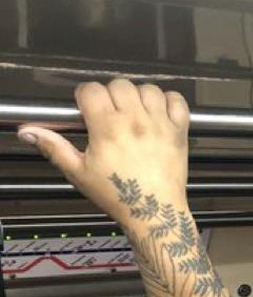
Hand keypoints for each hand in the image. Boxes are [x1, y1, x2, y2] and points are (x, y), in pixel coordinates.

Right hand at [18, 80, 189, 228]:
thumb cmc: (117, 195)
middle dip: (110, 94)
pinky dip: (169, 100)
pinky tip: (159, 112)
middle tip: (109, 113)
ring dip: (139, 96)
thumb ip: (54, 147)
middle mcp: (136, 120)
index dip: (84, 96)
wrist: (155, 211)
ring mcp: (161, 123)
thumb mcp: (79, 173)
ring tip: (134, 113)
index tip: (86, 108)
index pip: (91, 90)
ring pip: (149, 89)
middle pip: (120, 85)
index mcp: (108, 128)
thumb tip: (29, 132)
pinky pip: (177, 100)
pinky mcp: (180, 130)